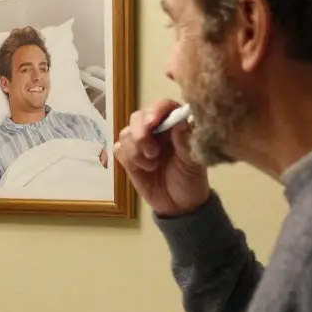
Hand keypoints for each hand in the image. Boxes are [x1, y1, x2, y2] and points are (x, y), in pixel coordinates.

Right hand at [114, 99, 209, 216]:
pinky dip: (129, 159)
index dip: (155, 110)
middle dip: (141, 133)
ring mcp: (140, 143)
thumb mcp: (193, 162)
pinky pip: (118, 149)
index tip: (153, 123)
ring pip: (125, 134)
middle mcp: (156, 129)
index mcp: (174, 124)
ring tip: (152, 165)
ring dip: (136, 151)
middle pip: (137, 117)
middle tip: (153, 152)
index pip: (163, 106)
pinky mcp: (128, 157)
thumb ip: (185, 141)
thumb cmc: (190, 180)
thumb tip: (180, 122)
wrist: (178, 205)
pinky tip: (143, 169)